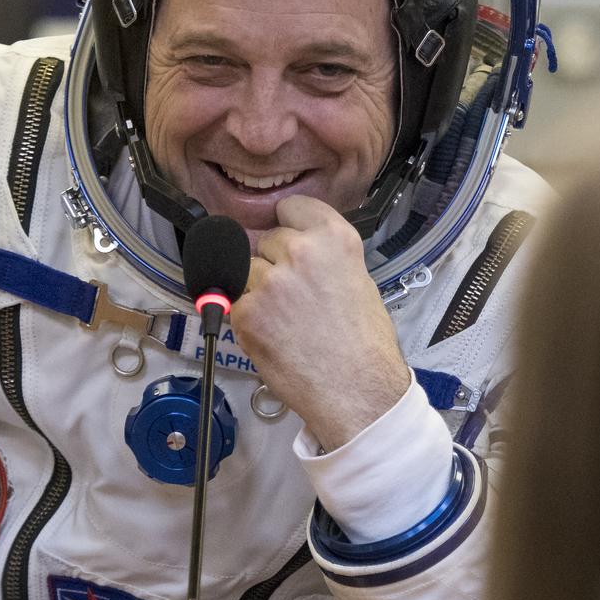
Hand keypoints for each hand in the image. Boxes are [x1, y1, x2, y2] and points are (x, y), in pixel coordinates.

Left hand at [229, 196, 410, 450]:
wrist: (357, 392)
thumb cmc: (364, 346)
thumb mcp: (357, 281)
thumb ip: (324, 258)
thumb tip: (294, 253)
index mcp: (334, 238)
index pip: (289, 207)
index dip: (286, 225)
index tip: (286, 238)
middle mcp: (301, 251)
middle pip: (264, 240)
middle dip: (271, 263)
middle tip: (292, 297)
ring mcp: (270, 280)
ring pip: (246, 271)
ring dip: (256, 291)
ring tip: (284, 321)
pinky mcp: (246, 311)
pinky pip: (234, 303)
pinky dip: (247, 319)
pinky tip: (274, 337)